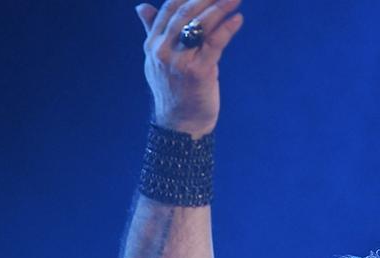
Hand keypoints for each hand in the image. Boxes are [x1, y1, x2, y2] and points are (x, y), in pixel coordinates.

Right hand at [136, 0, 244, 137]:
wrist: (180, 124)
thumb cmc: (175, 90)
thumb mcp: (159, 59)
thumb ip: (153, 31)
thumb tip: (141, 7)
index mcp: (153, 44)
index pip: (170, 9)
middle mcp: (162, 50)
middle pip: (185, 14)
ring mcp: (179, 61)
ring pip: (199, 26)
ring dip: (219, 8)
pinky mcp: (197, 72)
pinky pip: (214, 45)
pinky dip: (227, 30)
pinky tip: (237, 19)